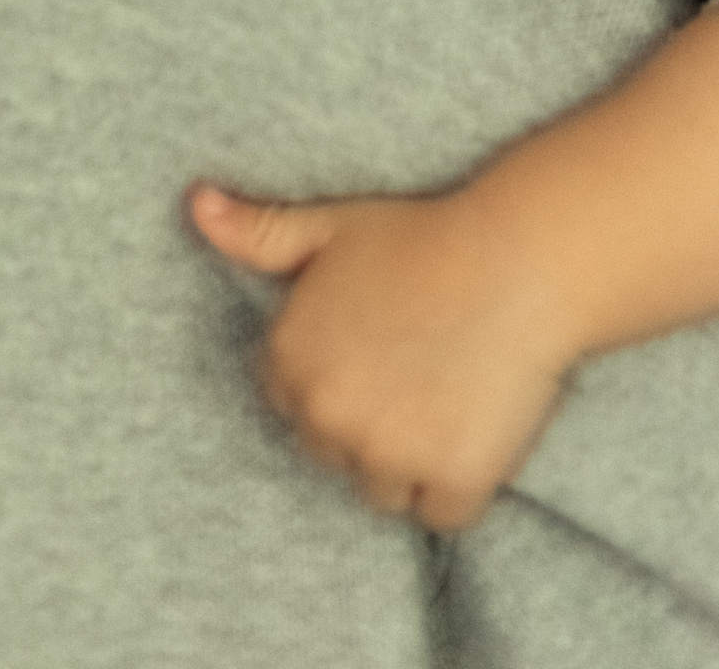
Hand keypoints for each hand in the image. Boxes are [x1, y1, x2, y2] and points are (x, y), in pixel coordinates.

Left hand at [188, 179, 573, 530]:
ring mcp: (389, 454)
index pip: (296, 407)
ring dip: (413, 459)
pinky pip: (443, 513)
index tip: (379, 349)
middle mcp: (329, 415)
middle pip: (337, 454)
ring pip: (386, 490)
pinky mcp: (449, 481)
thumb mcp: (333, 226)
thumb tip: (196, 205)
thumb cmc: (426, 236)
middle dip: (372, 423)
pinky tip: (478, 421)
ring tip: (449, 389)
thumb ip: (258, 232)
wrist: (522, 257)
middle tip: (419, 365)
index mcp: (290, 360)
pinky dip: (461, 483)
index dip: (342, 378)